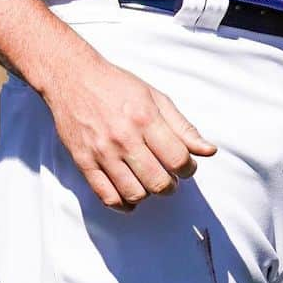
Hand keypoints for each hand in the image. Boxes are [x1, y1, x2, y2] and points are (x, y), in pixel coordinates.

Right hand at [42, 41, 217, 212]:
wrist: (73, 78)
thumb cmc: (117, 86)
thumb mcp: (155, 97)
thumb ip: (183, 127)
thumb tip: (209, 151)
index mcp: (145, 118)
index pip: (178, 159)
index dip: (189, 169)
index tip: (186, 166)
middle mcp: (124, 137)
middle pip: (158, 182)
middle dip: (171, 185)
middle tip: (170, 177)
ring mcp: (102, 152)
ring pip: (134, 193)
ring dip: (148, 194)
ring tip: (149, 182)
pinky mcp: (84, 162)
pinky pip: (106, 196)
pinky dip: (123, 204)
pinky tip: (130, 196)